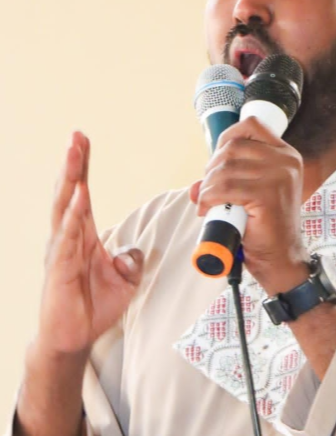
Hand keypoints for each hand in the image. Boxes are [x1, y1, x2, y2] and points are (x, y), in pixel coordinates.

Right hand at [38, 131, 143, 355]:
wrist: (74, 337)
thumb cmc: (93, 305)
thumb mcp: (124, 279)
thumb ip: (132, 260)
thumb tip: (135, 251)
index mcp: (83, 235)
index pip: (82, 193)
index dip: (83, 168)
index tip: (83, 141)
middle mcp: (69, 238)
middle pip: (70, 193)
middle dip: (74, 164)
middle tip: (76, 137)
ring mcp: (62, 252)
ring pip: (66, 208)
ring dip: (72, 180)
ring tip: (74, 155)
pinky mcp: (61, 269)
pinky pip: (68, 238)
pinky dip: (73, 216)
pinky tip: (79, 197)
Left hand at [189, 117, 308, 292]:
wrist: (281, 258)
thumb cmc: (266, 227)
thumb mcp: (251, 195)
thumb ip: (228, 181)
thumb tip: (196, 184)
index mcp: (286, 155)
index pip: (251, 126)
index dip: (226, 138)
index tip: (216, 160)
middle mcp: (286, 162)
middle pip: (233, 147)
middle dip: (212, 168)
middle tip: (208, 189)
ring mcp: (280, 177)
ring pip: (226, 168)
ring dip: (207, 186)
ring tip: (207, 202)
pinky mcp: (268, 195)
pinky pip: (225, 188)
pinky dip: (209, 198)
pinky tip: (207, 209)